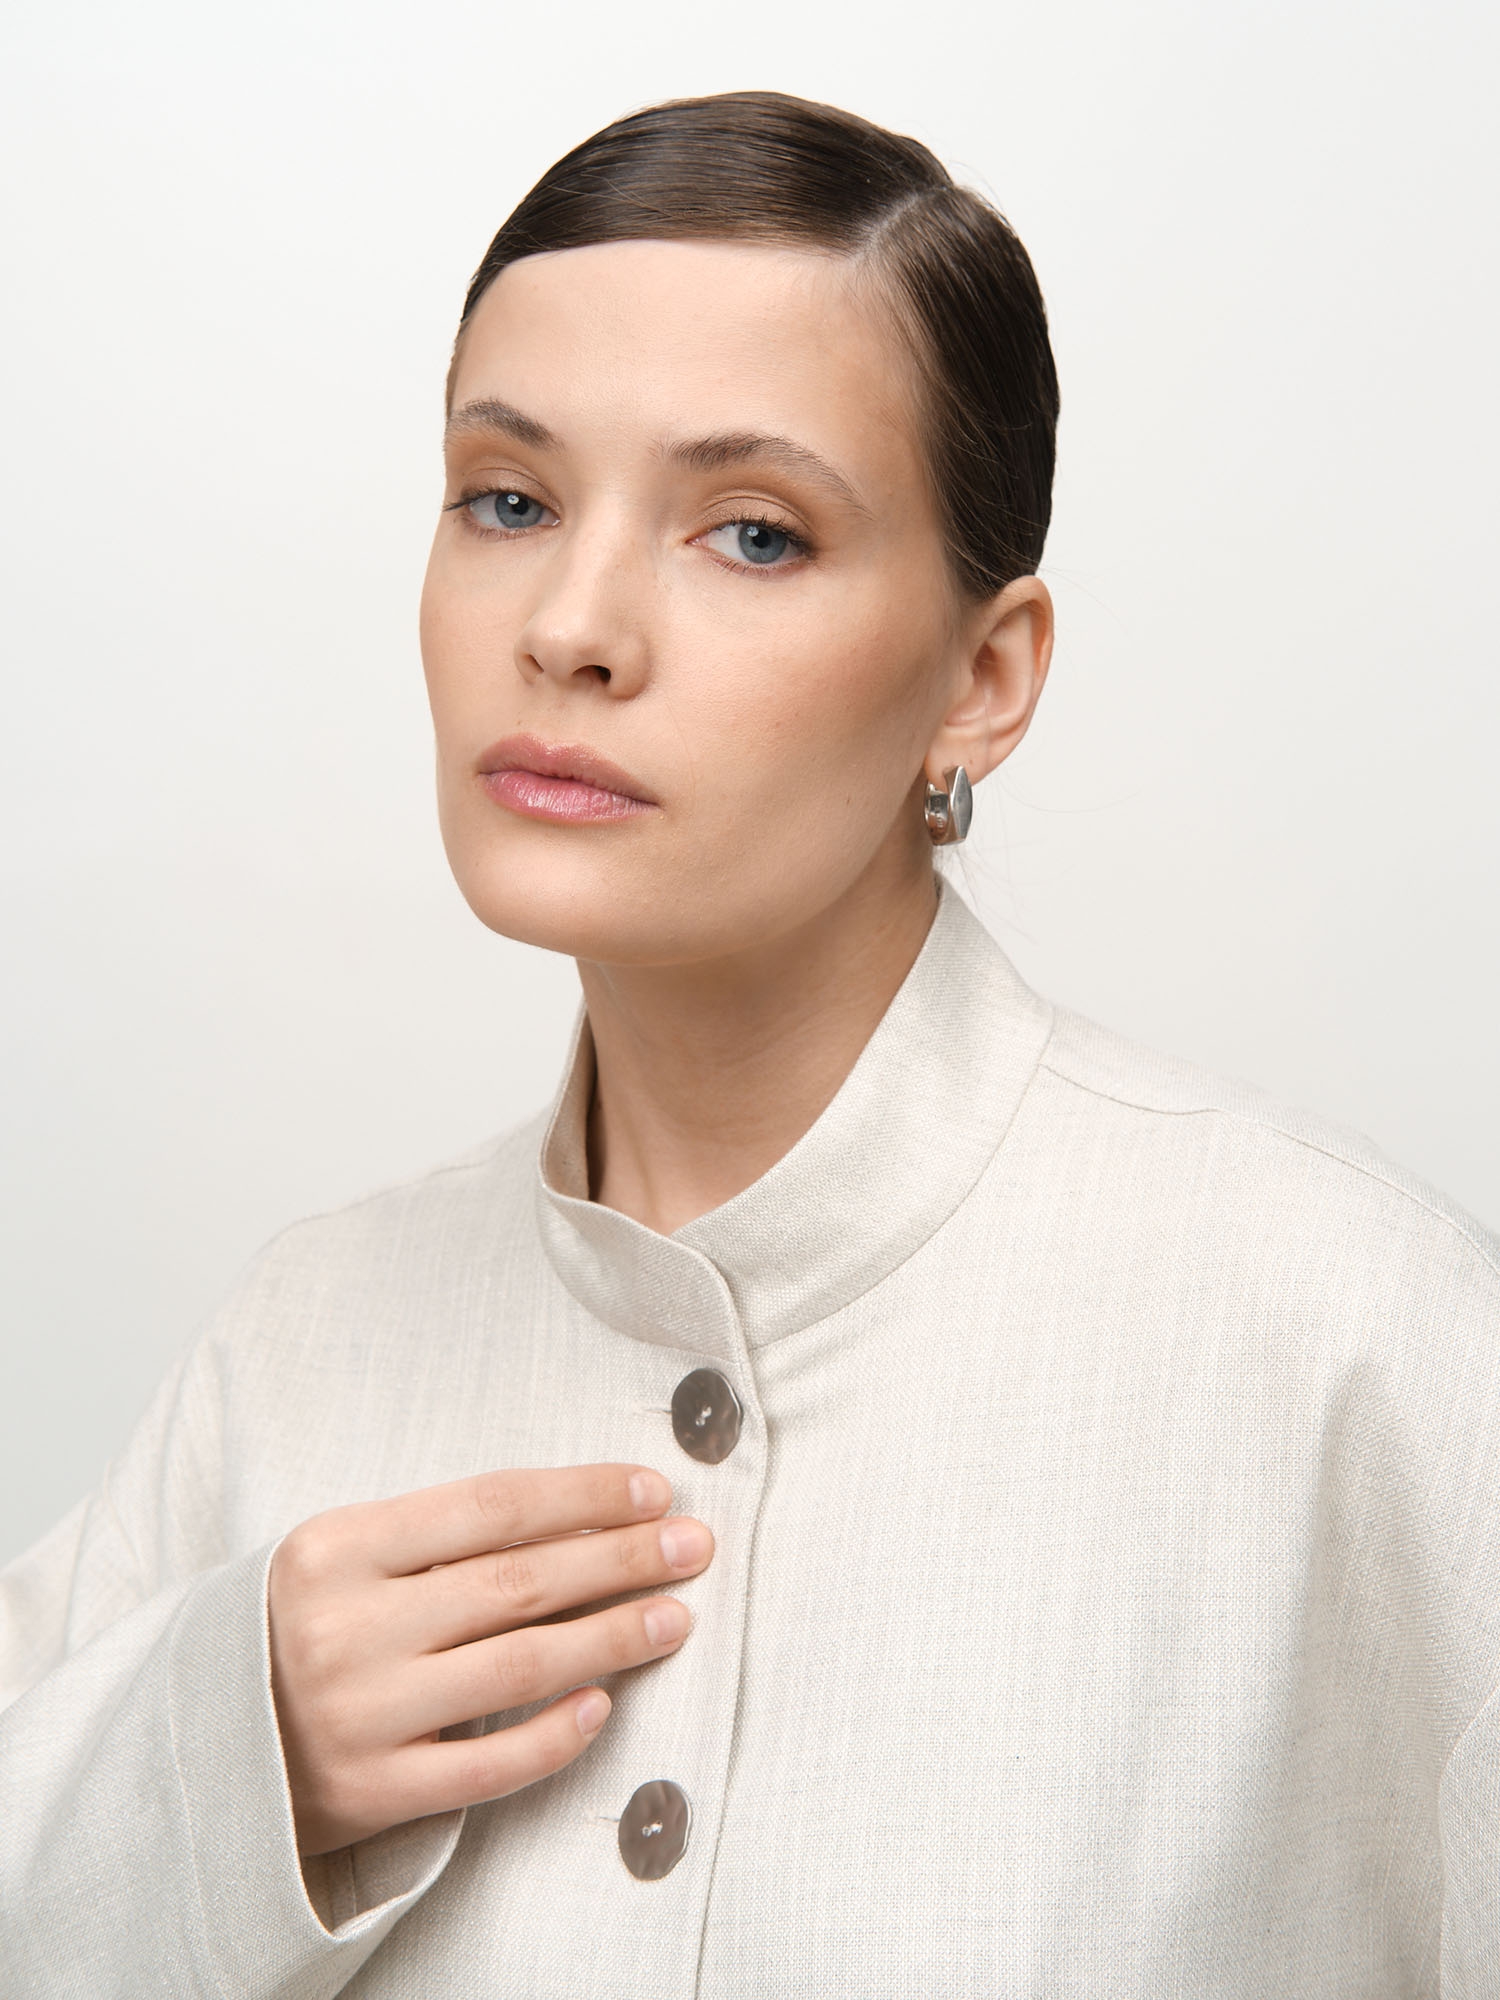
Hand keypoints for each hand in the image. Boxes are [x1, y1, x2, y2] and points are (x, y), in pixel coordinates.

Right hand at [267, 1463, 712, 1854]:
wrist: (204, 1746)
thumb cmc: (297, 1629)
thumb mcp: (342, 1558)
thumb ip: (437, 1538)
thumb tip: (584, 1515)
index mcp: (334, 1547)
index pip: (490, 1505)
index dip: (583, 1494)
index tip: (653, 1490)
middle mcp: (345, 1627)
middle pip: (518, 1581)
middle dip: (620, 1558)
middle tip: (694, 1544)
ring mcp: (360, 1715)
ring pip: (519, 1665)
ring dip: (612, 1635)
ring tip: (675, 1614)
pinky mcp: (374, 1792)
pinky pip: (491, 1763)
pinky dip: (556, 1731)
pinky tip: (605, 1702)